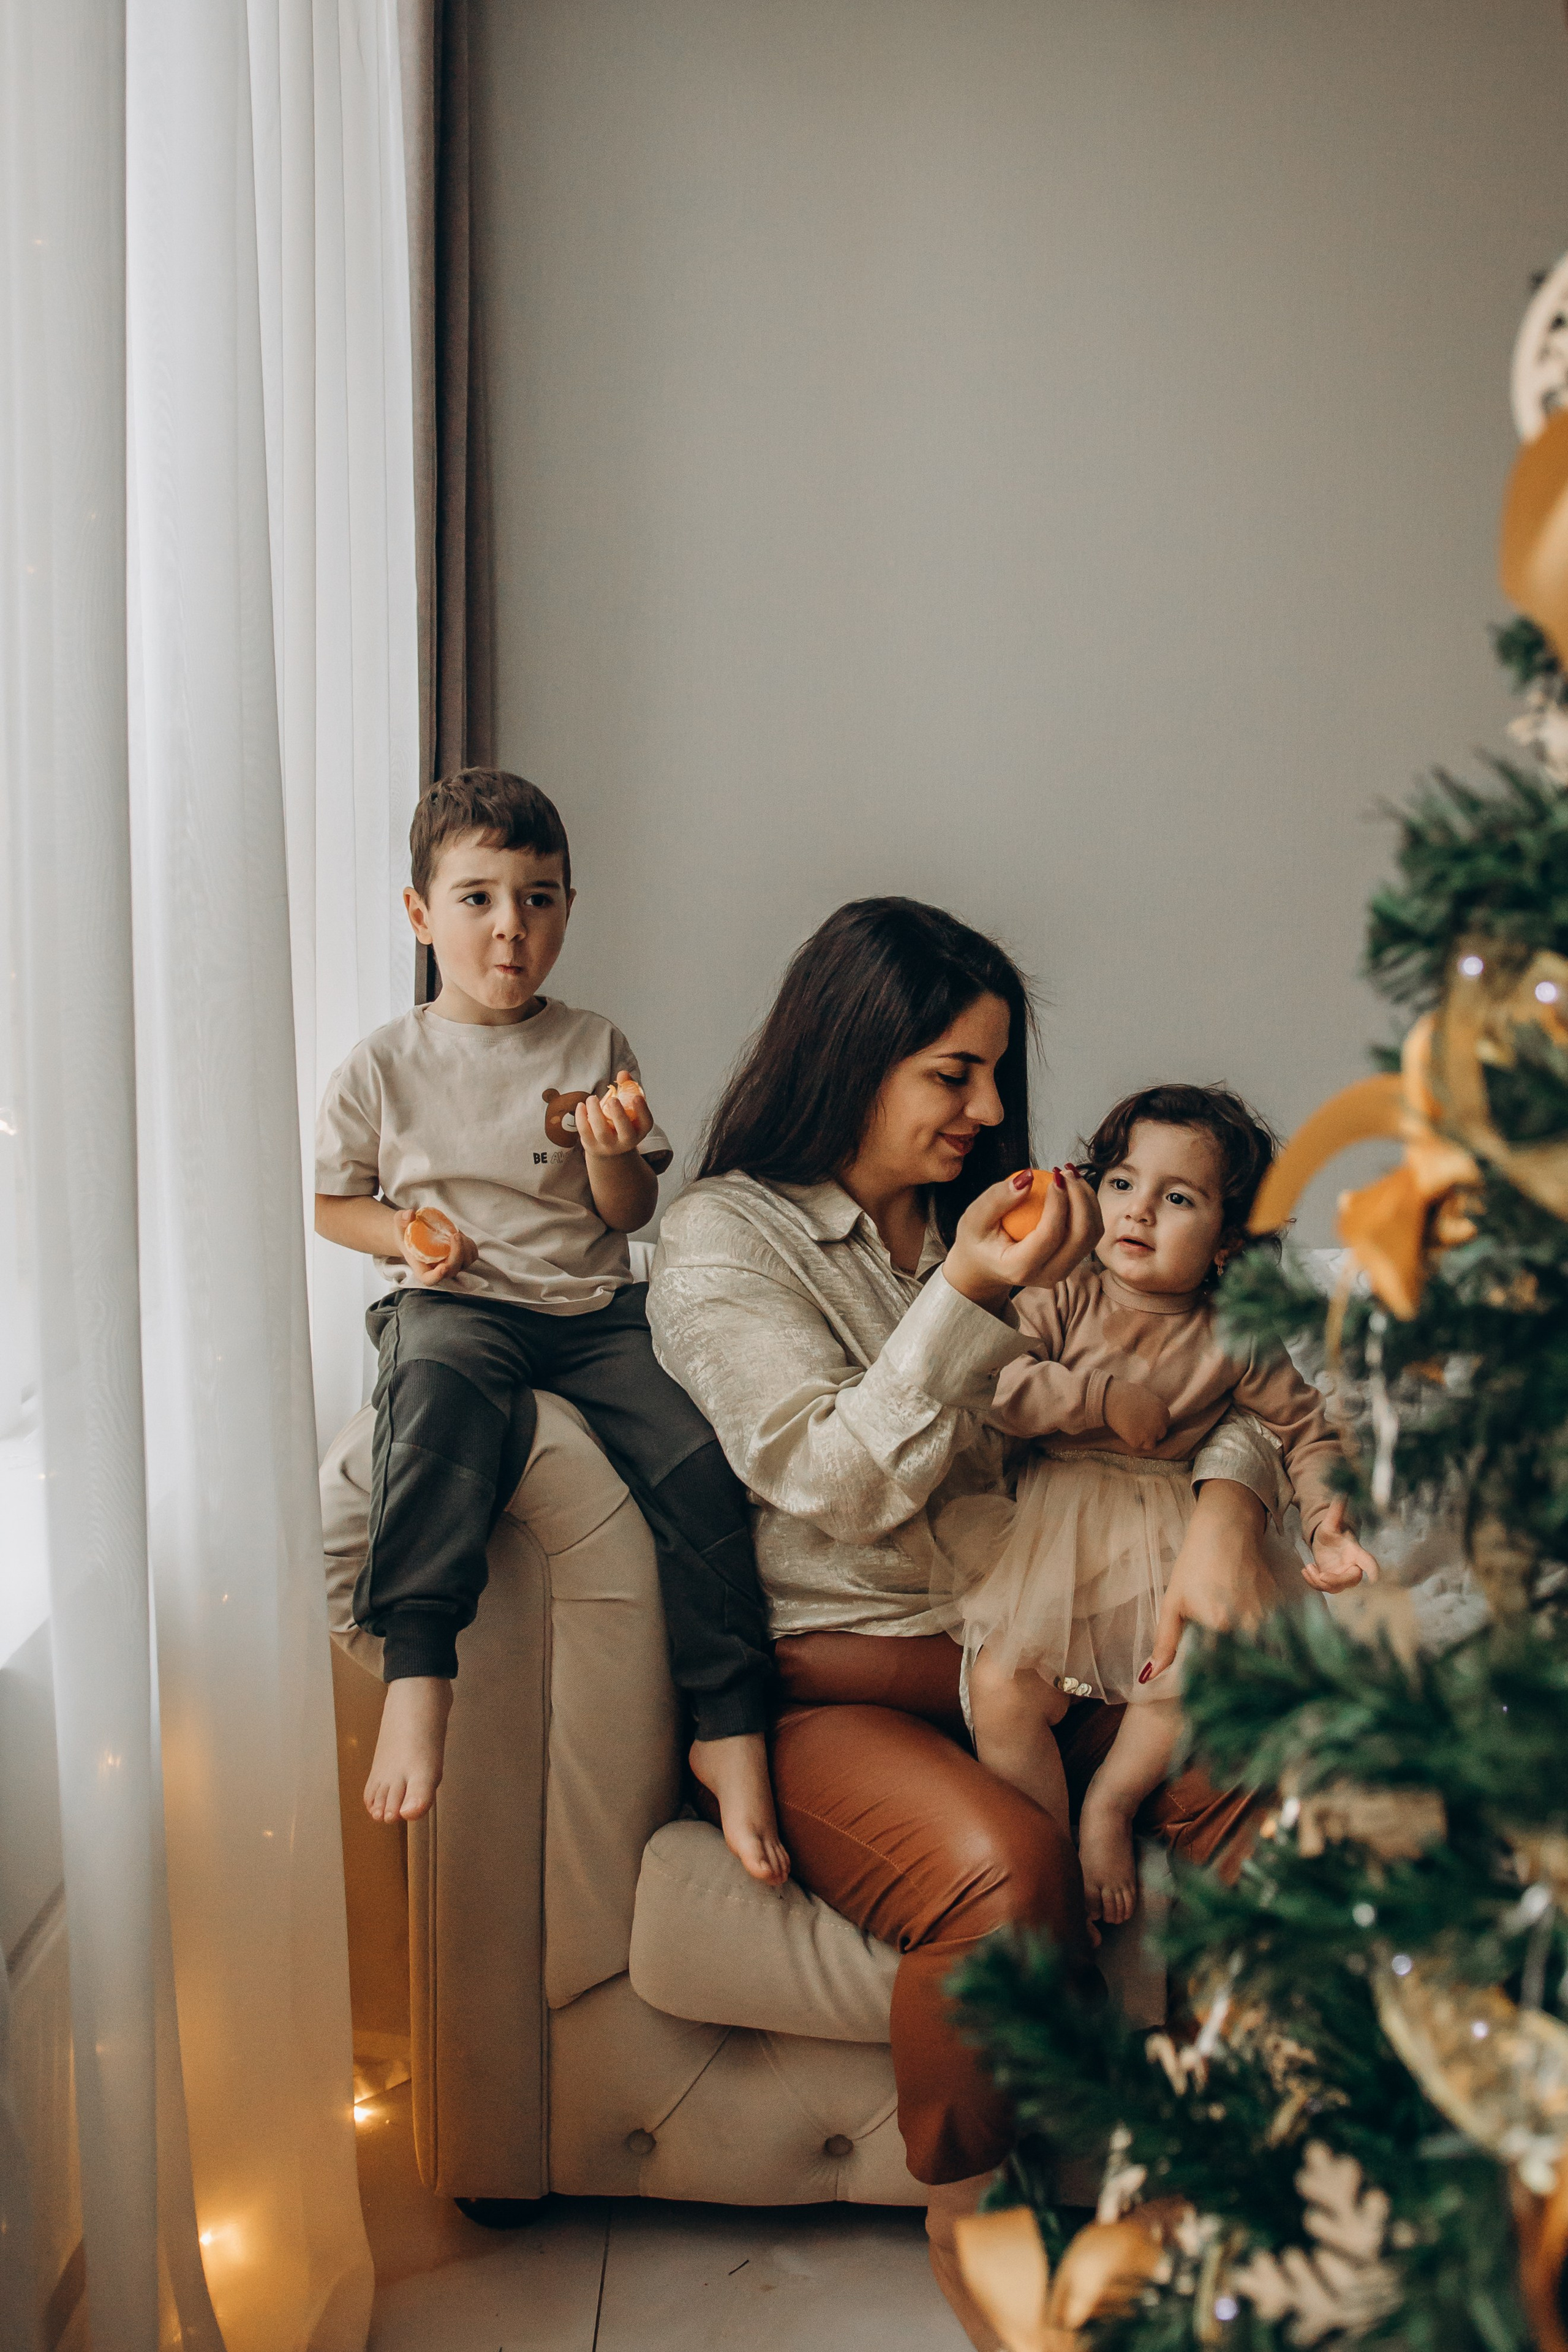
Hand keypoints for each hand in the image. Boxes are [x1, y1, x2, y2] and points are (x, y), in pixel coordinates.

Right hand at [394, 1206, 477, 1287]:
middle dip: (457, 1254)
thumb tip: (410, 1214)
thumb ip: (401, 1219)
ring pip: (465, 1263)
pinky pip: (471, 1256)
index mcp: (421, 1268)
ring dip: (465, 1248)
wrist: (416, 1233)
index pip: (430, 1280)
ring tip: (456, 1233)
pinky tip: (461, 1236)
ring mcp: (451, 1265)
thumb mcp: (400, 1224)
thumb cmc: (406, 1232)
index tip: (443, 1267)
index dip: (437, 1276)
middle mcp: (437, 1270)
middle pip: (452, 1270)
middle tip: (454, 1235)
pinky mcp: (460, 1258)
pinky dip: (470, 1246)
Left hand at [577, 1071, 654, 1159]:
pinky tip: (581, 1105)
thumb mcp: (628, 1107)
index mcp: (639, 1130)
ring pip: (602, 1132)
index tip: (637, 1097)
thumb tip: (623, 1074)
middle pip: (625, 1132)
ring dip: (596, 1113)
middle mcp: (626, 1141)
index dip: (642, 1110)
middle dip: (619, 1115)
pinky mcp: (592, 1146)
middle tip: (612, 1099)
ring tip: (592, 1098)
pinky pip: (585, 1132)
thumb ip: (627, 1088)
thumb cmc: (620, 1121)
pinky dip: (581, 1118)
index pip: (646, 1122)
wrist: (608, 1146)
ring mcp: (609, 1146)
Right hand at [945, 1167, 1102, 1310]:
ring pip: (1091, 1235)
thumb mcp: (974, 1218)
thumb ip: (996, 1199)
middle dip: (1081, 1199)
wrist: (986, 1267)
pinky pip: (1091, 1233)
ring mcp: (1062, 1271)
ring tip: (1071, 1175)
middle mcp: (1047, 1275)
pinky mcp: (1071, 1261)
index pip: (1050, 1235)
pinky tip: (1073, 1187)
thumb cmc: (978, 1240)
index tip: (1055, 1175)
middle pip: (1081, 1237)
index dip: (1059, 1203)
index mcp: (1020, 1268)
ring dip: (1088, 1201)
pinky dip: (1088, 1207)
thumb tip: (1029, 1177)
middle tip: (1066, 1171)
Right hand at [1104, 1377, 1169, 1450]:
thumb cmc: (1126, 1394)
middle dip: (1150, 1432)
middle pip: (1160, 1434)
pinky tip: (1124, 1430)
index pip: (1163, 1423)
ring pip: (1150, 1444)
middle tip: (1136, 1426)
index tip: (1142, 1420)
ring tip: (1131, 1430)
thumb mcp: (1147, 1398)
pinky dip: (1130, 1440)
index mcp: (1164, 1412)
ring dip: (1143, 1440)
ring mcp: (1149, 1434)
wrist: (1112, 1398)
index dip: (1153, 1423)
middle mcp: (1160, 1424)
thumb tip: (1152, 1419)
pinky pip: (1136, 1445)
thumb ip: (1153, 1410)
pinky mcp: (1137, 1441)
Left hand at [1141, 1477, 1273, 1684]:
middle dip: (1239, 1688)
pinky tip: (1260, 1656)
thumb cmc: (1195, 1566)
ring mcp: (1270, 1618)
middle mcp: (1249, 1627)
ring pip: (1268, 1659)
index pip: (1221, 1676)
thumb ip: (1165, 1643)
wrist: (1228, 1530)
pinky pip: (1280, 1642)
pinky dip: (1271, 1653)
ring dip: (1257, 1672)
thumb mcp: (1173, 1603)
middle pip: (1248, 1672)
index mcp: (1219, 1628)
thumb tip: (1149, 1678)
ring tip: (1246, 1681)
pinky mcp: (1281, 1609)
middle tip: (1229, 1696)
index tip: (1210, 1703)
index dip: (1216, 1692)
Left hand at [1306, 1497, 1379, 1591]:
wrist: (1326, 1542)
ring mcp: (1343, 1576)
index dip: (1372, 1569)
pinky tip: (1305, 1570)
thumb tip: (1342, 1492)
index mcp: (1355, 1552)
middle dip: (1336, 1581)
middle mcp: (1352, 1566)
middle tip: (1321, 1576)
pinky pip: (1325, 1589)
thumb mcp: (1331, 1522)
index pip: (1368, 1561)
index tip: (1374, 1578)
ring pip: (1336, 1588)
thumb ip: (1337, 1511)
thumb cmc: (1333, 1532)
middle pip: (1352, 1580)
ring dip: (1320, 1582)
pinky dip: (1313, 1583)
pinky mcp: (1332, 1583)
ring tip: (1308, 1568)